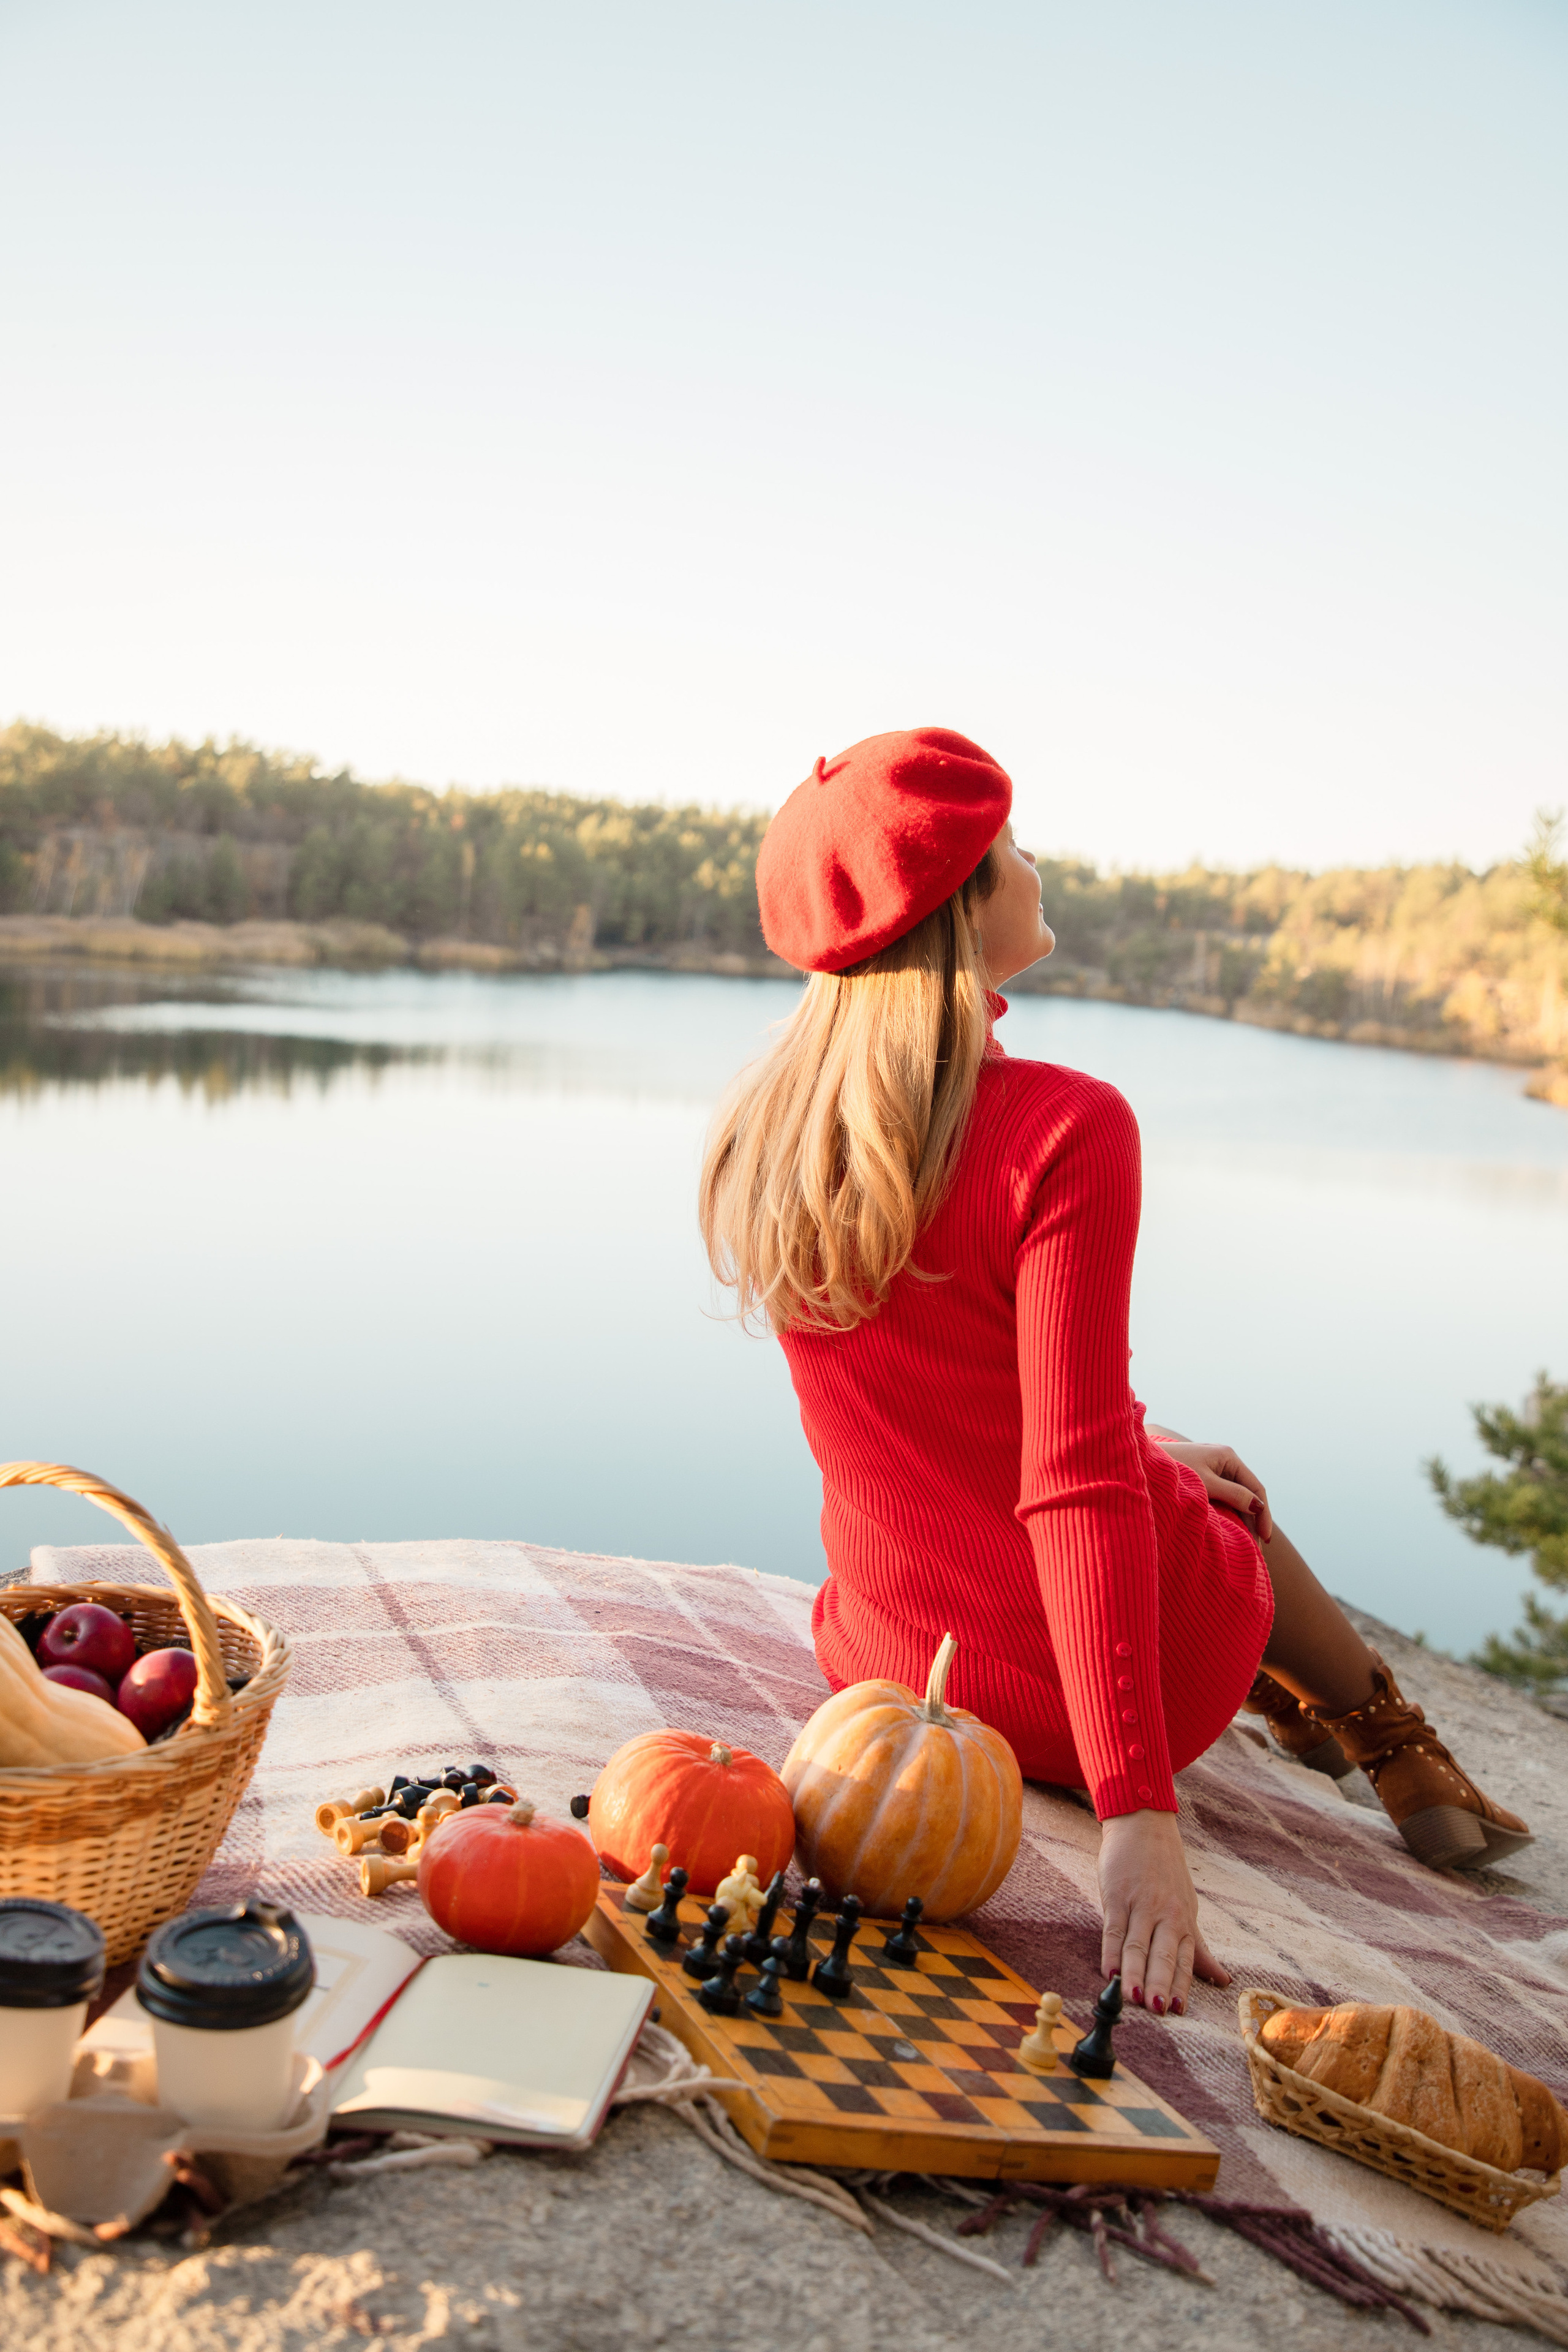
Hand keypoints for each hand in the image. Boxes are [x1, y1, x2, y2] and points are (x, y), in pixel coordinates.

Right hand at [1097, 1810, 1230, 2015]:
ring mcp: (1141, 1904)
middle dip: (1160, 1983)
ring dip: (1135, 1972)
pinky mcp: (1117, 1894)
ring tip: (1134, 1998)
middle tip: (1158, 2010)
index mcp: (1184, 1921)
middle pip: (1162, 1954)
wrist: (1143, 1824)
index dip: (1181, 1985)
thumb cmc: (1165, 1870)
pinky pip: (1114, 1927)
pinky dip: (1110, 1950)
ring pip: (1137, 1944)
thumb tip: (1223, 1980)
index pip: (1184, 1959)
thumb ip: (1199, 1948)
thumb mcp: (1187, 1907)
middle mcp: (1166, 1914)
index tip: (1178, 2010)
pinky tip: (1109, 1971)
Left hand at [1156, 1439, 1272, 1541]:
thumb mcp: (1205, 1485)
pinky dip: (1229, 1512)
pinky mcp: (1203, 1476)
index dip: (1264, 1514)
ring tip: (1245, 1543)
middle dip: (1254, 1519)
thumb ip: (1232, 1495)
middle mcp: (1224, 1460)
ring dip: (1242, 1518)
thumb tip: (1258, 1507)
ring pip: (1236, 1495)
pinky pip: (1223, 1495)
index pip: (1256, 1488)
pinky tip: (1231, 1529)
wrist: (1140, 1461)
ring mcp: (1213, 1467)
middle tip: (1256, 1548)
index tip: (1264, 1539)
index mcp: (1228, 1456)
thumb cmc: (1172, 1470)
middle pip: (1248, 1493)